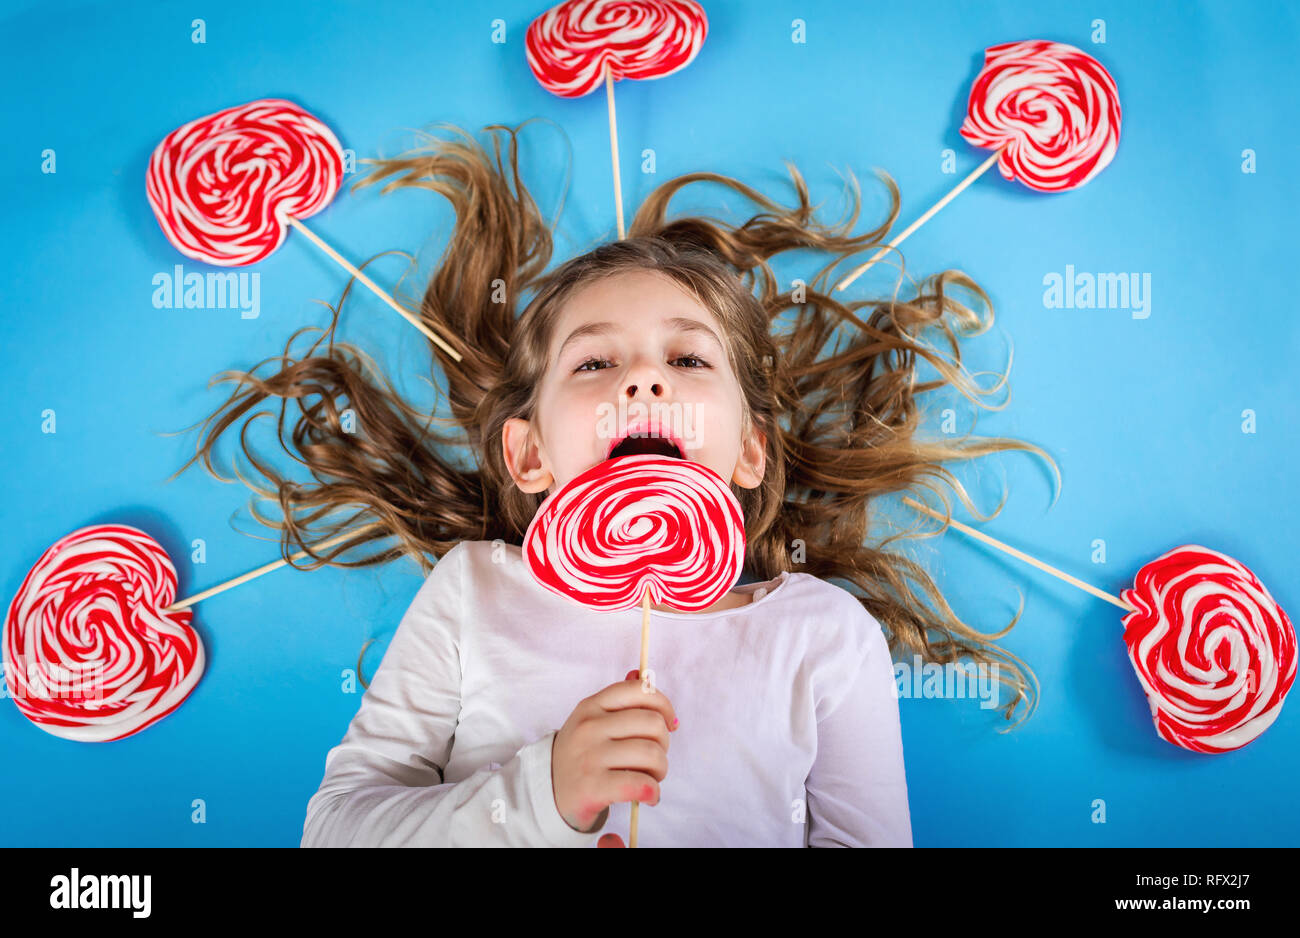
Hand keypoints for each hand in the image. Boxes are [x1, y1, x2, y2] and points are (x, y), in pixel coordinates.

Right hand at [552, 668, 677, 834]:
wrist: (549, 792)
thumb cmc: (582, 754)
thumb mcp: (593, 721)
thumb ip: (620, 701)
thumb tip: (644, 675)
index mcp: (592, 705)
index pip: (639, 690)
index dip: (664, 705)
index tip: (669, 723)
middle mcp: (589, 727)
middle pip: (653, 723)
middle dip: (664, 743)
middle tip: (655, 758)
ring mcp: (590, 756)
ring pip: (652, 754)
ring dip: (660, 770)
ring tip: (651, 778)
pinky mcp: (592, 787)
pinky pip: (640, 784)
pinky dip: (653, 792)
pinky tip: (649, 796)